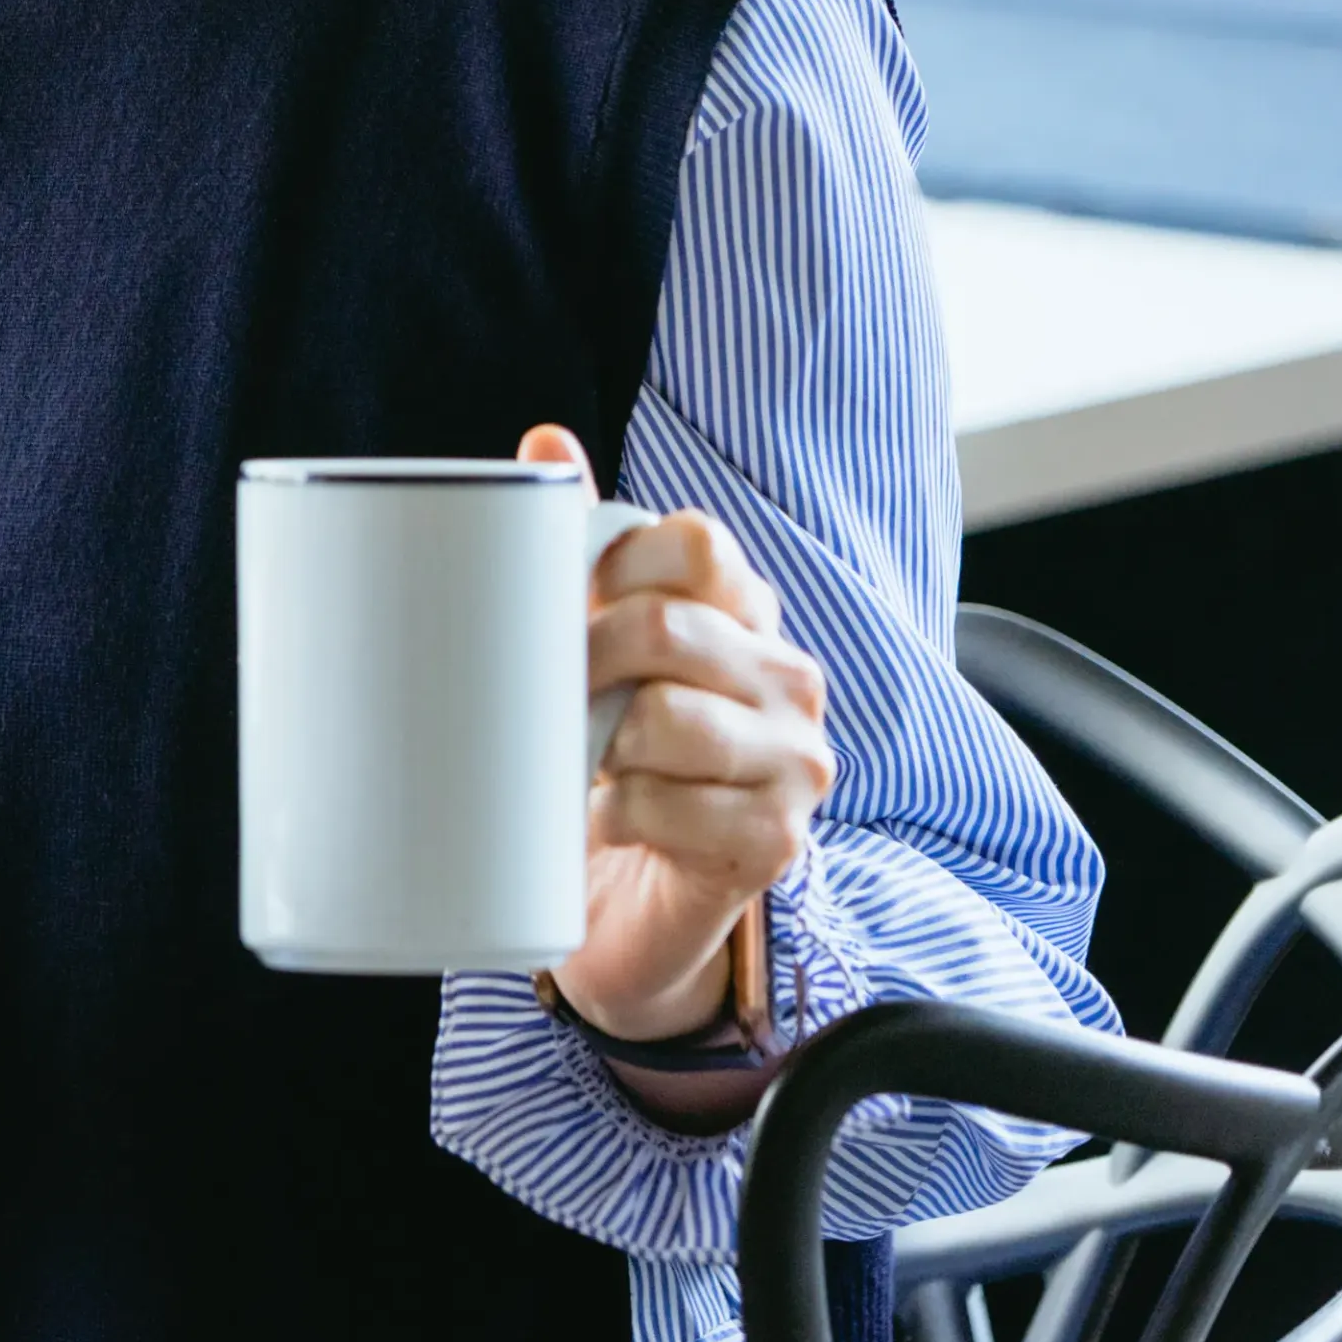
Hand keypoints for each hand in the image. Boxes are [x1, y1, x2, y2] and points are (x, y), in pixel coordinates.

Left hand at [520, 424, 835, 1043]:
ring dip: (597, 745)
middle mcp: (787, 677)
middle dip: (582, 660)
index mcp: (746, 614)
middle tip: (546, 696)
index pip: (698, 544)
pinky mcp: (776, 839)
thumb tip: (545, 442)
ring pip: (668, 720)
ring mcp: (795, 760)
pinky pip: (668, 805)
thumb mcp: (597, 650)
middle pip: (668, 629)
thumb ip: (577, 551)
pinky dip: (614, 815)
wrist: (633, 899)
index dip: (615, 562)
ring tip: (581, 763)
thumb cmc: (616, 757)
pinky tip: (609, 822)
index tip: (570, 599)